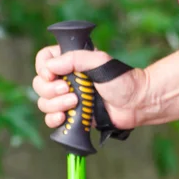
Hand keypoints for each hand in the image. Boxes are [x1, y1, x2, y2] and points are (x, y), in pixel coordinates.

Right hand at [32, 46, 151, 129]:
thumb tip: (50, 67)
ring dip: (54, 104)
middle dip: (50, 89)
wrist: (138, 104)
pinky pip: (53, 119)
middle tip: (69, 91)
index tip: (52, 74)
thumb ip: (75, 59)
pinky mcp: (75, 115)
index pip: (44, 60)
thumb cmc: (123, 80)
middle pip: (40, 84)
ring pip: (44, 102)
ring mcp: (70, 98)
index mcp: (72, 62)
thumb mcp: (99, 61)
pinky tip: (63, 118)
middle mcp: (68, 79)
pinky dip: (53, 119)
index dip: (43, 67)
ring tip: (75, 103)